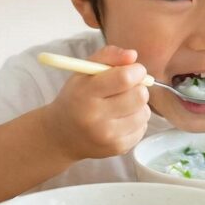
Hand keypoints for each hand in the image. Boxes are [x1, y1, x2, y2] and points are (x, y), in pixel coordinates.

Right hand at [42, 45, 151, 160]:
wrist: (61, 135)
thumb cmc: (76, 97)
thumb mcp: (84, 72)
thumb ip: (108, 56)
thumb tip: (133, 56)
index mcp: (85, 93)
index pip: (125, 78)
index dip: (136, 71)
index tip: (134, 70)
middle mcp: (95, 117)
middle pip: (139, 96)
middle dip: (138, 88)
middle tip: (127, 89)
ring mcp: (107, 136)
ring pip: (144, 112)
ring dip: (138, 106)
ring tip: (122, 105)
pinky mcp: (117, 148)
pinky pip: (143, 128)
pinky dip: (136, 121)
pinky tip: (121, 120)